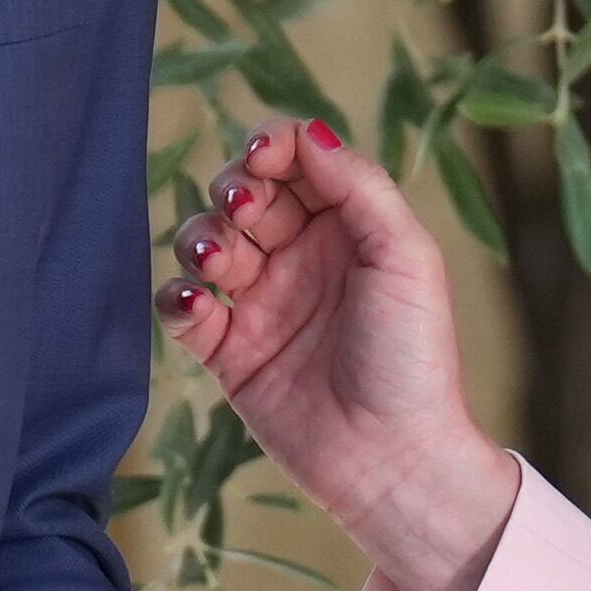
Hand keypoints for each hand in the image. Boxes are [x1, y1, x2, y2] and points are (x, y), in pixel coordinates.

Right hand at [162, 120, 518, 590]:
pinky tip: (196, 302)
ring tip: (217, 259)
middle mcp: (302, 259)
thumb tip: (308, 130)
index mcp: (349, 229)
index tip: (261, 157)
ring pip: (206, 242)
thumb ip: (359, 186)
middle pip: (243, 193)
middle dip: (233, 188)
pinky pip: (184, 308)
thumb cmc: (413, 359)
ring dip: (200, 236)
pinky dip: (177, 295)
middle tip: (245, 211)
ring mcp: (262, 304)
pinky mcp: (229, 353)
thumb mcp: (405, 258)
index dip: (272, 148)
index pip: (296, 163)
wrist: (393, 460)